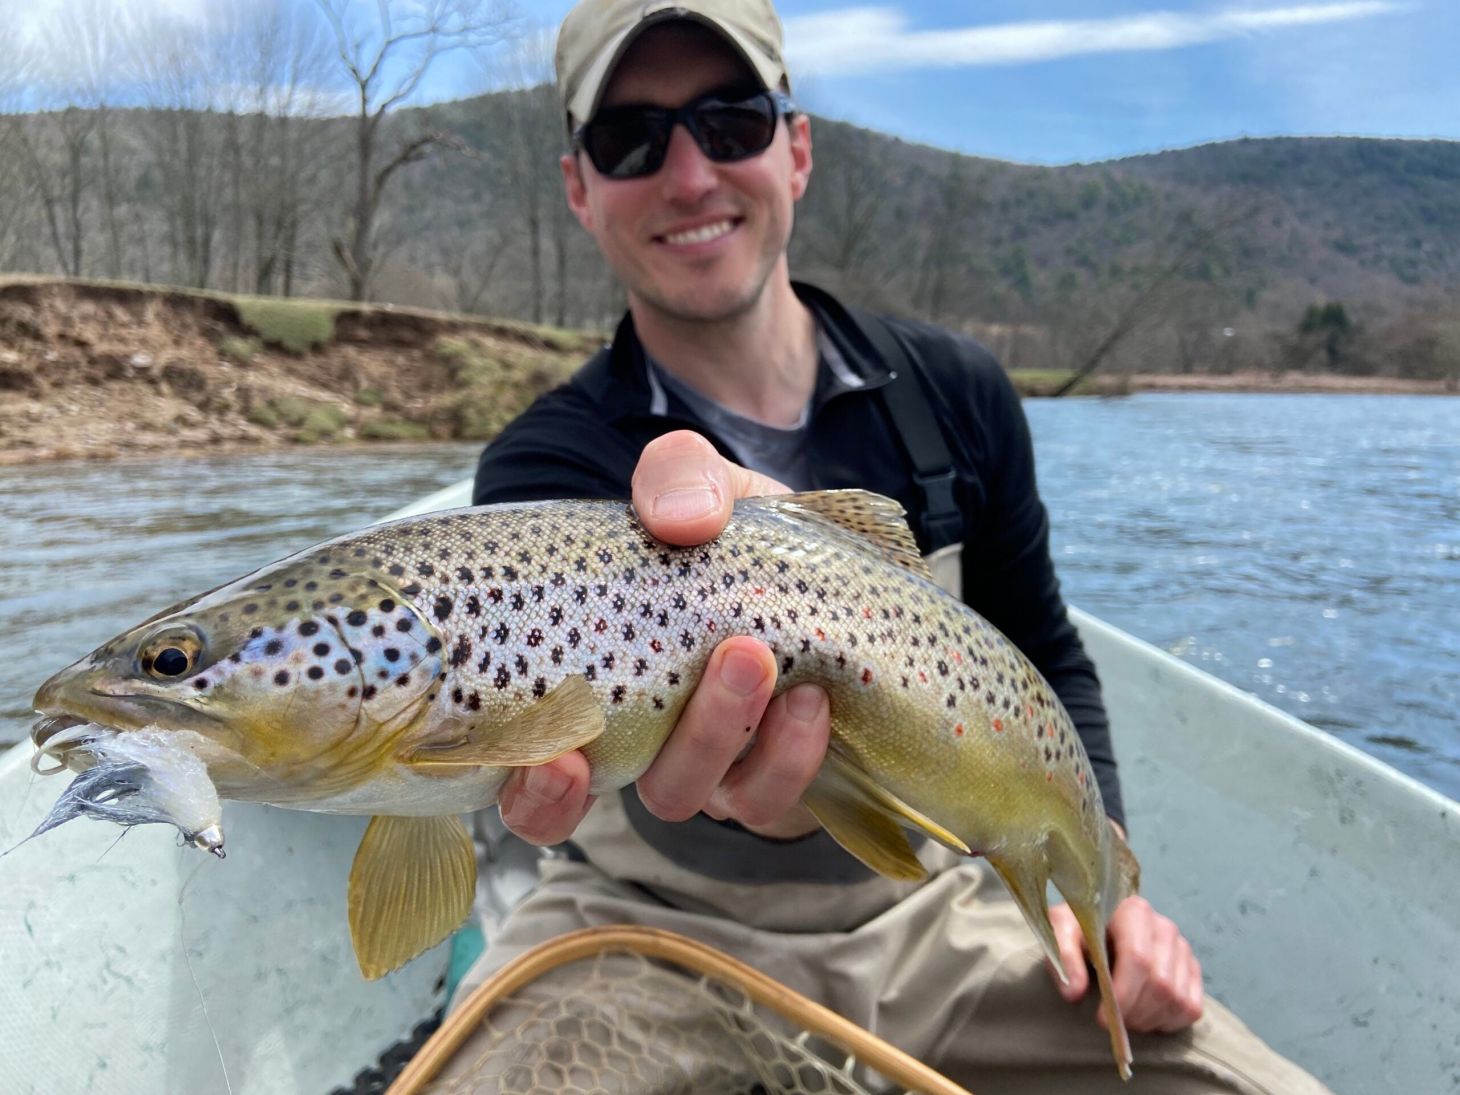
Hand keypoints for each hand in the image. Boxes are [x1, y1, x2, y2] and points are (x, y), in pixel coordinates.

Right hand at [499, 431, 831, 843]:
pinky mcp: (767, 773)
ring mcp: (701, 765)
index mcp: (585, 683)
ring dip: (723, 734)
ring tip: (760, 658)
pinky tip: (812, 698)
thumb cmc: (722, 532)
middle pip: (611, 792)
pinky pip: (767, 798)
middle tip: (724, 658)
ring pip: (690, 794)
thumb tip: (682, 520)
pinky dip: (790, 754)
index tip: (555, 759)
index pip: (529, 774)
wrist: (808, 556)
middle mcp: (632, 741)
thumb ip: (676, 476)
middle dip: (652, 748)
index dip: (531, 791)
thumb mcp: (696, 484)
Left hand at [1047, 890, 1204, 1033]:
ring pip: (1178, 999)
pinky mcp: (1192, 970)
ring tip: (1125, 1020)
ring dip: (1150, 1020)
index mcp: (1134, 912)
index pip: (1138, 959)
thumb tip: (1074, 992)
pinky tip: (1146, 1018)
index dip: (1122, 995)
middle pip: (1160, 984)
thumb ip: (1064, 957)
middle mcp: (1165, 928)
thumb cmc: (1078, 929)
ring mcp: (1182, 949)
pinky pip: (1192, 1007)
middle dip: (1134, 1013)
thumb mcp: (1060, 932)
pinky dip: (1170, 1022)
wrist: (1097, 925)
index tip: (1101, 1019)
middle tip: (1112, 1024)